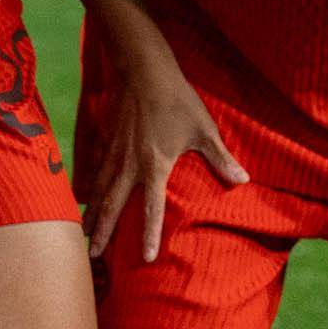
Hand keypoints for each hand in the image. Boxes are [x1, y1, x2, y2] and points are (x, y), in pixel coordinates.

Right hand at [84, 45, 249, 264]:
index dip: (149, 235)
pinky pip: (95, 172)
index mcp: (155, 165)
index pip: (151, 209)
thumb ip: (220, 159)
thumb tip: (243, 180)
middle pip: (112, 206)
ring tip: (84, 235)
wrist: (142, 70)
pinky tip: (85, 200)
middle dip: (103, 233)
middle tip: (93, 256)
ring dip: (92, 215)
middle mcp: (129, 165)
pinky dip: (89, 190)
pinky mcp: (106, 141)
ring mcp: (113, 153)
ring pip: (99, 191)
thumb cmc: (177, 99)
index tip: (146, 258)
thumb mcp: (204, 130)